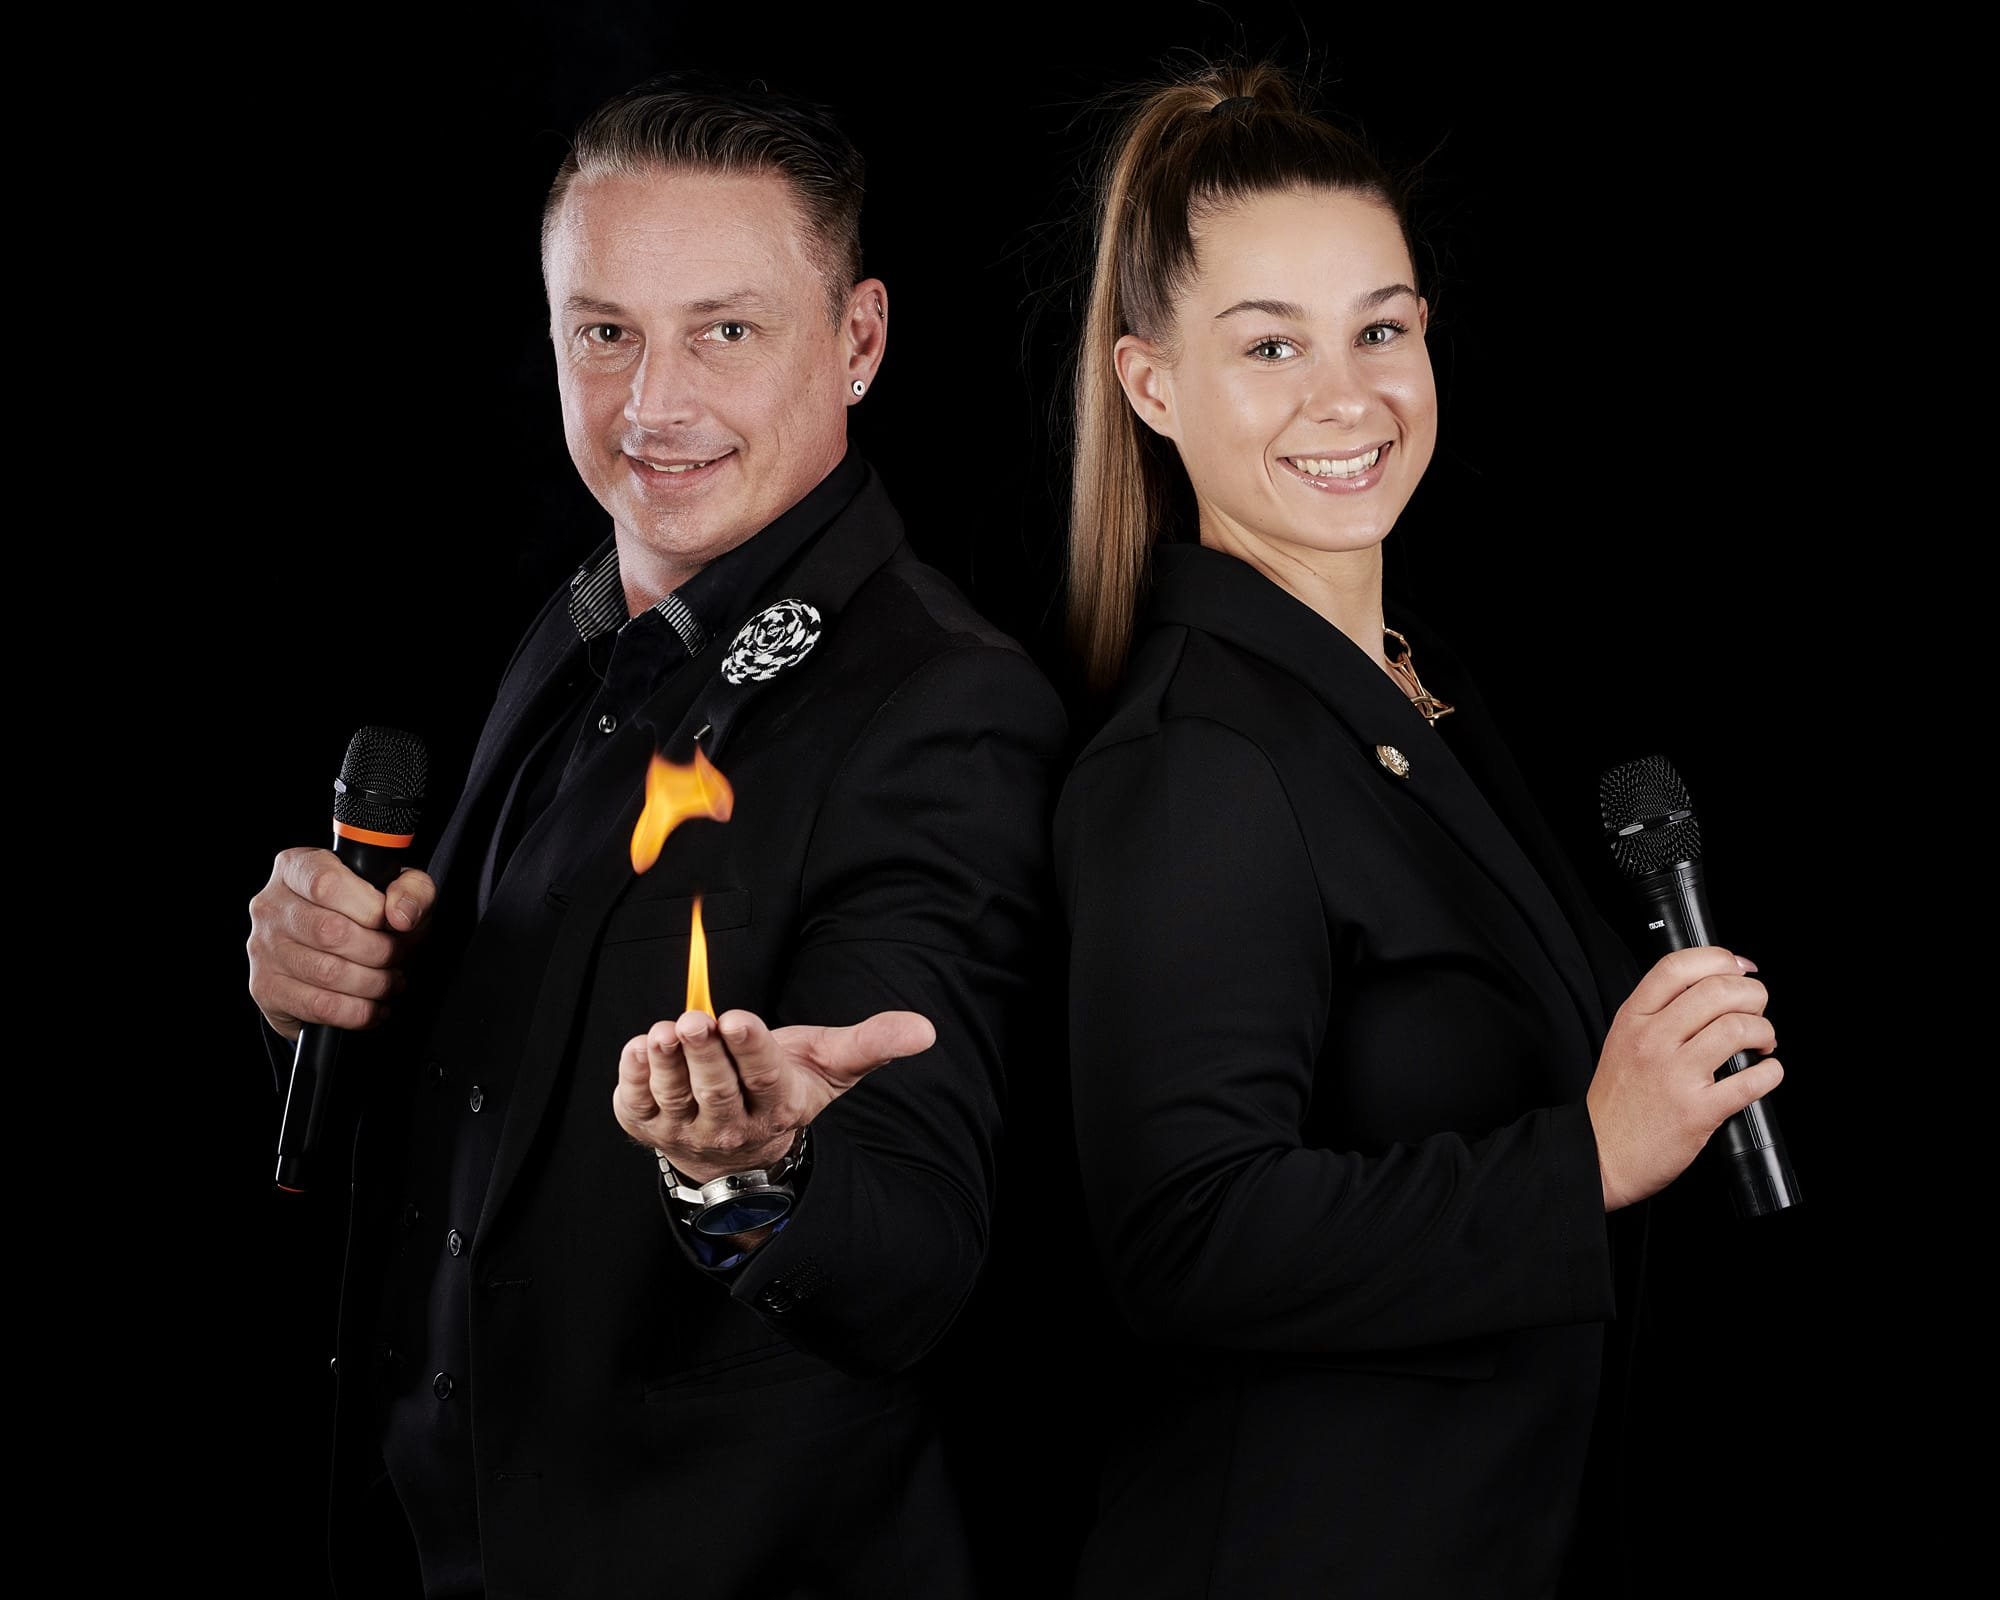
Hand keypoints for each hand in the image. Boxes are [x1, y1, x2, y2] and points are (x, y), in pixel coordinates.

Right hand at [246, 848, 437, 1039]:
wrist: (336, 961)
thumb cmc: (367, 918)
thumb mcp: (399, 892)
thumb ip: (412, 889)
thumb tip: (400, 914)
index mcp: (297, 868)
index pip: (327, 883)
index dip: (369, 908)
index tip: (392, 923)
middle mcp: (271, 905)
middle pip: (331, 931)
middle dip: (380, 951)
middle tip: (398, 956)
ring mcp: (263, 948)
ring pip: (328, 972)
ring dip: (374, 983)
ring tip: (390, 980)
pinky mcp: (266, 987)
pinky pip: (319, 1005)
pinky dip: (358, 1011)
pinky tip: (374, 1005)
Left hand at [614, 1007, 936, 1181]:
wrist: (735, 1148)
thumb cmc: (782, 1086)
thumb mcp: (830, 1065)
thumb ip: (871, 1043)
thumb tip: (926, 1029)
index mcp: (777, 1103)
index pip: (763, 1077)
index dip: (749, 1049)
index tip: (737, 1019)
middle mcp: (730, 1124)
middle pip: (716, 1089)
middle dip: (705, 1053)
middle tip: (695, 1020)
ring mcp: (685, 1129)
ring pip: (675, 1097)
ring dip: (665, 1064)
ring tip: (662, 1032)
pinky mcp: (647, 1125)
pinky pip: (635, 1104)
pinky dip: (631, 1077)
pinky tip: (636, 1047)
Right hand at [1586, 946, 1783, 1211]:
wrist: (1600, 1153)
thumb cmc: (1617, 1100)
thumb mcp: (1623, 1040)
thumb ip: (1659, 1012)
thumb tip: (1714, 986)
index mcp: (1633, 1018)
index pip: (1678, 967)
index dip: (1719, 958)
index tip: (1739, 967)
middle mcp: (1652, 1040)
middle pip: (1718, 991)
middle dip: (1754, 995)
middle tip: (1757, 1010)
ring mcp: (1674, 1074)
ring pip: (1738, 1029)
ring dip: (1765, 1032)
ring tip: (1762, 1043)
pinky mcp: (1697, 1110)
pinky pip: (1751, 1081)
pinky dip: (1770, 1073)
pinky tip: (1766, 1073)